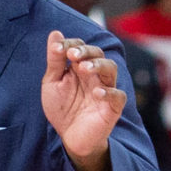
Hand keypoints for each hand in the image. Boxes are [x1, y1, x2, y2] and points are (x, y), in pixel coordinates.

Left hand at [42, 32, 125, 170]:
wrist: (69, 137)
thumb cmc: (62, 108)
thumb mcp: (52, 83)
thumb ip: (55, 60)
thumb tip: (55, 33)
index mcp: (80, 66)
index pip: (80, 47)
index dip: (71, 44)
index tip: (58, 48)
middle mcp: (95, 75)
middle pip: (98, 54)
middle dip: (86, 51)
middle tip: (73, 55)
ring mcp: (105, 89)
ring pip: (111, 69)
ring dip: (99, 65)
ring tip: (84, 68)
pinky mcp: (112, 108)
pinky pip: (118, 96)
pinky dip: (109, 93)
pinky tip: (97, 93)